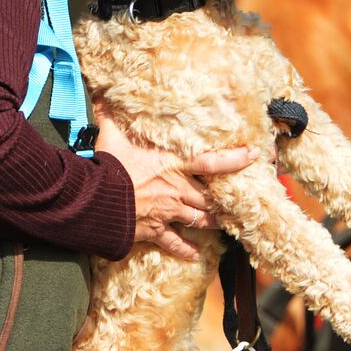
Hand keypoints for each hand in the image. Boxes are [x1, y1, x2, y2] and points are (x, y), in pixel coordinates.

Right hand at [94, 112, 259, 260]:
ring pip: (200, 219)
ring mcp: (168, 212)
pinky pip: (175, 243)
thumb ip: (111, 118)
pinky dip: (186, 250)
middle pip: (210, 197)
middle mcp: (177, 190)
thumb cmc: (108, 167)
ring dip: (213, 222)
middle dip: (227, 199)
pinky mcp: (155, 231)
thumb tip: (102, 96)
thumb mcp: (111, 138)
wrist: (95, 201)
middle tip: (242, 200)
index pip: (212, 162)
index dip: (235, 159)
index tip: (254, 155)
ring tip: (225, 224)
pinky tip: (196, 255)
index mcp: (173, 166)